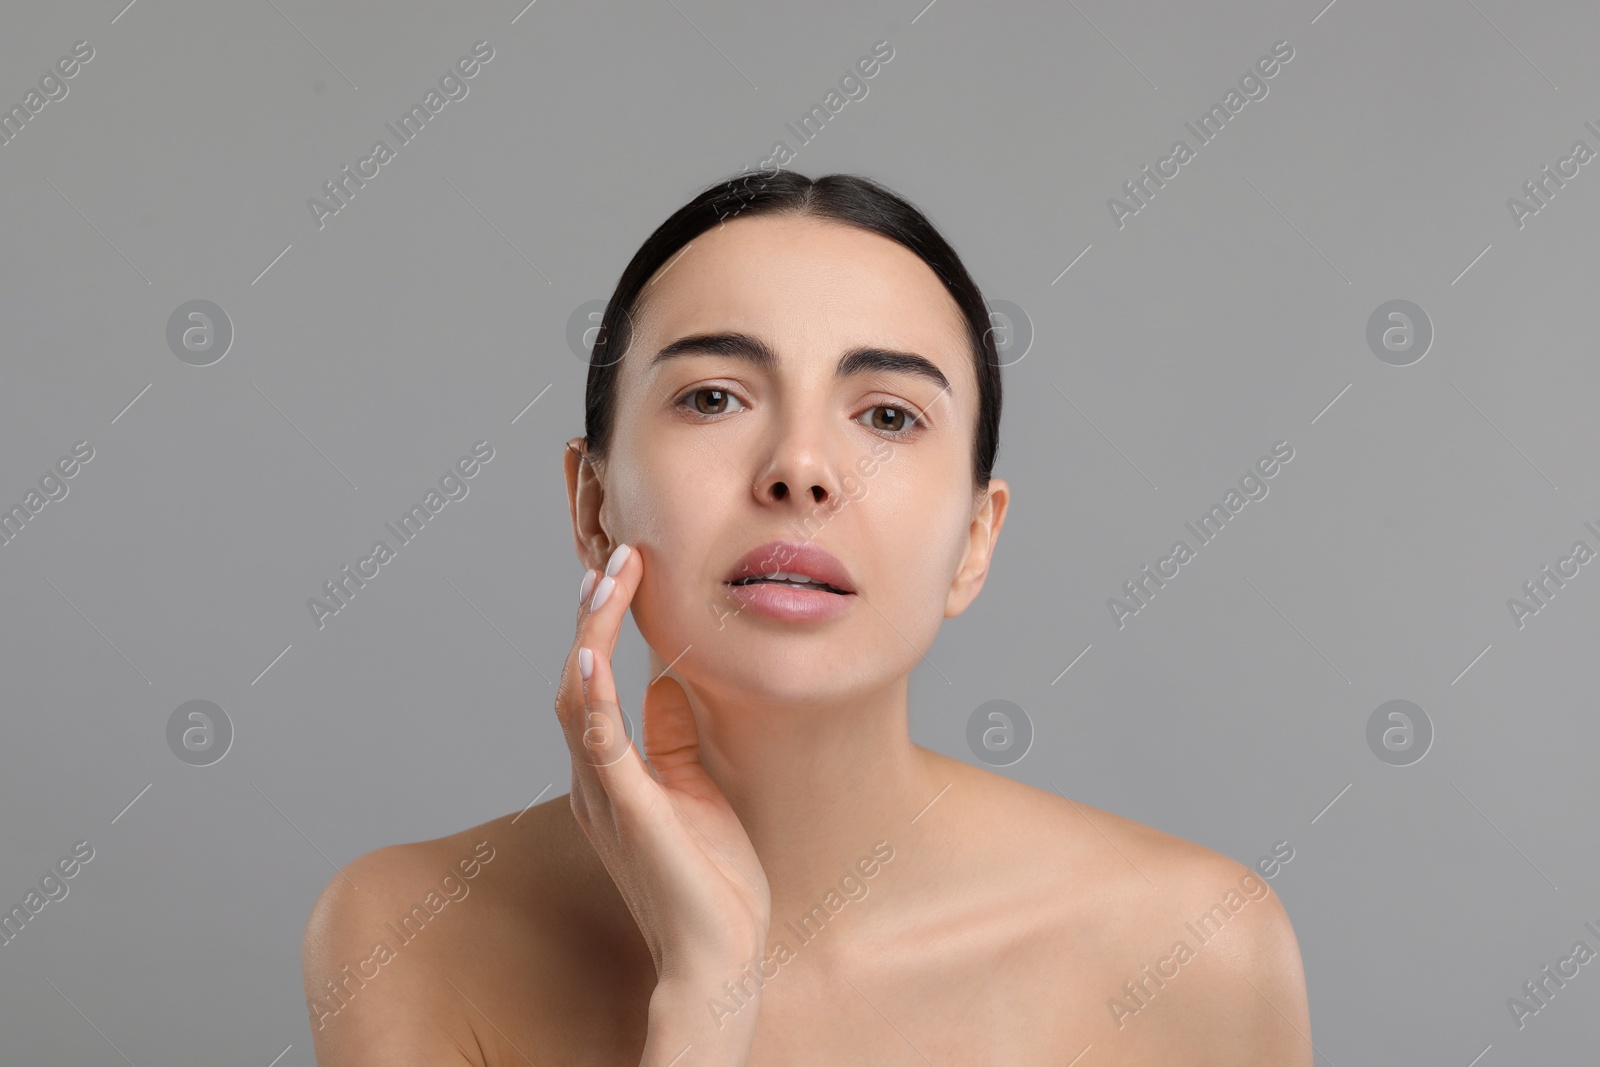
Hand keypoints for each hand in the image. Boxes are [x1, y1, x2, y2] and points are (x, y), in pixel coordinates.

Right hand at [555, 543, 772, 984]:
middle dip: (594, 611)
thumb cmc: (712, 882)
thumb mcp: (696, 789)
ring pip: (578, 697)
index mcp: (611, 774)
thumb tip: (667, 683)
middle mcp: (596, 780)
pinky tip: (593, 648)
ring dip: (592, 631)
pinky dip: (592, 693)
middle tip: (618, 554)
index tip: (627, 568)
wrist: (719, 960)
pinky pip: (601, 743)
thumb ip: (673, 739)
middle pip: (575, 677)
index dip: (602, 622)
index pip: (593, 682)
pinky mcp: (630, 811)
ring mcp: (606, 795)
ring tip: (609, 576)